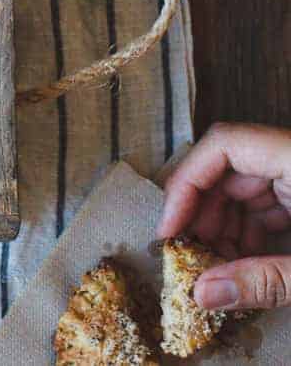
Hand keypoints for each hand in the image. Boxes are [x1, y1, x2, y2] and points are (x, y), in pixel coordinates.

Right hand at [158, 122, 290, 310]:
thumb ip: (266, 280)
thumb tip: (202, 293)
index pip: (223, 145)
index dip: (187, 183)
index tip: (172, 228)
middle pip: (227, 169)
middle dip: (202, 214)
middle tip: (190, 256)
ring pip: (244, 188)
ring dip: (223, 227)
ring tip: (218, 267)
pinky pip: (267, 201)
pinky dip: (249, 231)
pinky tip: (245, 263)